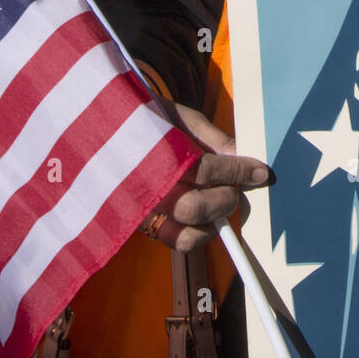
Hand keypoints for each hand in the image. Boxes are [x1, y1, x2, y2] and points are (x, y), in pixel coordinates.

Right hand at [142, 103, 271, 253]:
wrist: (97, 129)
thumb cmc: (143, 117)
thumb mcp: (177, 116)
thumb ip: (211, 138)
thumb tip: (243, 154)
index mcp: (154, 155)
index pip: (206, 170)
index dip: (239, 171)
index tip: (262, 172)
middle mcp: (145, 190)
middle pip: (197, 208)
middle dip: (226, 199)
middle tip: (236, 187)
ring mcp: (139, 213)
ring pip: (187, 237)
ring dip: (213, 222)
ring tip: (220, 202)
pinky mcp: (139, 226)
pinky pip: (174, 242)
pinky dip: (197, 235)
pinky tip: (206, 218)